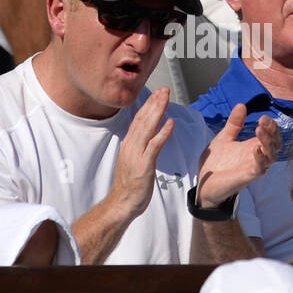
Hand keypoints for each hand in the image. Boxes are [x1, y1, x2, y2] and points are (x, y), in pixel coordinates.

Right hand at [106, 87, 175, 221]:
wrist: (122, 203)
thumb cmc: (130, 184)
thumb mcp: (133, 160)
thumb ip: (139, 146)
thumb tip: (147, 134)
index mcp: (129, 144)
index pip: (139, 119)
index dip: (149, 104)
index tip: (158, 93)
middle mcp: (131, 146)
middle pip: (143, 119)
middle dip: (154, 103)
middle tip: (164, 89)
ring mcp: (137, 155)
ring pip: (148, 128)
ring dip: (158, 112)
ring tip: (166, 98)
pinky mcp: (144, 166)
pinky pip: (154, 146)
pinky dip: (162, 134)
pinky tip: (170, 123)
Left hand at [195, 104, 280, 206]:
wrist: (205, 182)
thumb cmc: (217, 163)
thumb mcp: (224, 138)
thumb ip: (234, 123)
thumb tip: (242, 104)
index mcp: (253, 146)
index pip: (271, 134)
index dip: (271, 125)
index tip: (262, 117)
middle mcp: (257, 156)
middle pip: (276, 144)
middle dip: (273, 131)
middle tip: (263, 121)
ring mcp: (253, 167)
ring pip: (271, 155)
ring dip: (268, 142)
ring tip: (259, 130)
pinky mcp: (247, 177)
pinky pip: (260, 168)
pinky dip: (260, 158)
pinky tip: (254, 149)